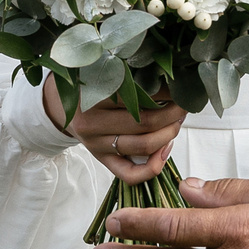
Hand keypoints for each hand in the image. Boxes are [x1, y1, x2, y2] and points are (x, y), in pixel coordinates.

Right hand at [43, 77, 184, 185]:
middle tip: (183, 105)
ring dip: (170, 134)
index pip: (139, 95)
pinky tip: (165, 150)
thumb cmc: (93, 87)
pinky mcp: (102, 161)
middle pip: (146, 122)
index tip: (180, 87)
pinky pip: (130, 174)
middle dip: (173, 114)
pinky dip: (154, 166)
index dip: (166, 93)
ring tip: (177, 121)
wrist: (65, 108)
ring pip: (144, 146)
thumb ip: (131, 76)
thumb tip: (172, 78)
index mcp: (93, 95)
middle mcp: (92, 122)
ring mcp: (96, 145)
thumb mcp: (104, 75)